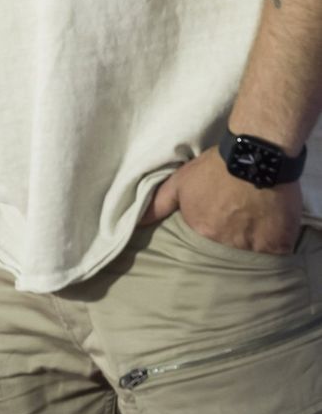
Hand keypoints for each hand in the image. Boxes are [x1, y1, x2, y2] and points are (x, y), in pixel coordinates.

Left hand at [141, 146, 301, 253]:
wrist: (256, 154)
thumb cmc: (215, 167)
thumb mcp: (181, 181)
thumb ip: (158, 204)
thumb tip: (137, 222)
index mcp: (201, 233)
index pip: (200, 250)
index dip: (207, 240)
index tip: (213, 231)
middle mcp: (225, 246)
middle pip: (224, 256)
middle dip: (226, 247)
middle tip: (233, 230)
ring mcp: (253, 249)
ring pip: (249, 259)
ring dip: (248, 249)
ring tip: (250, 231)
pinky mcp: (278, 246)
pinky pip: (274, 258)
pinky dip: (271, 250)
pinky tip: (269, 235)